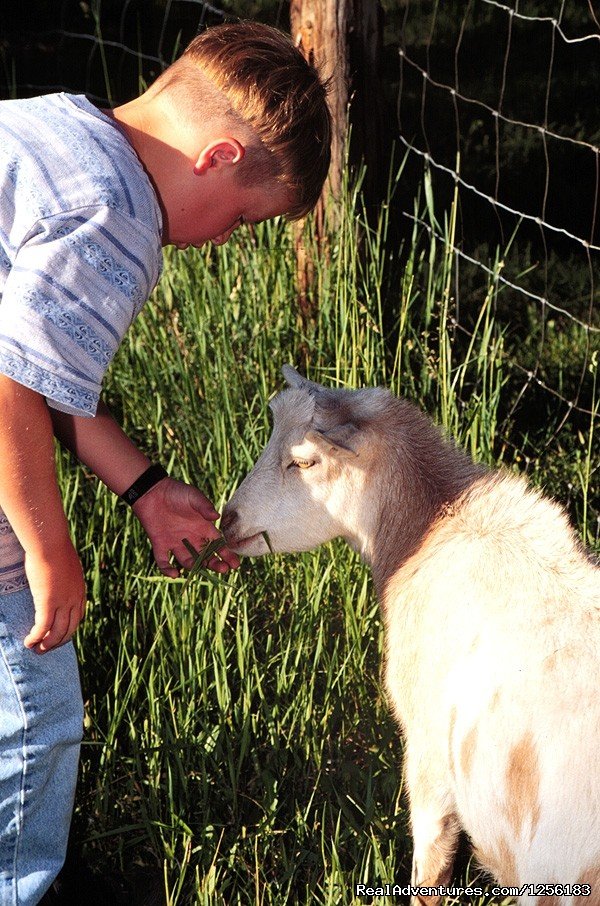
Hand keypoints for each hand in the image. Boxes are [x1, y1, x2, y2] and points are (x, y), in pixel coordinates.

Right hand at [24, 538, 86, 653]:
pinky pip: (42, 627)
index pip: (77, 617)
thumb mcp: (65, 564)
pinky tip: (28, 642)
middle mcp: (74, 600)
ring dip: (47, 644)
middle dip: (58, 641)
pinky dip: (36, 637)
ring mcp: (63, 603)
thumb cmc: (55, 548)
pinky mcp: (48, 603)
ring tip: (37, 650)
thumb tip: (56, 576)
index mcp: (79, 591)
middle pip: (69, 629)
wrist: (51, 543)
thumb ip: (64, 575)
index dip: (68, 629)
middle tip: (46, 648)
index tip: (58, 635)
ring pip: (57, 632)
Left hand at [132, 477, 239, 576]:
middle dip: (215, 564)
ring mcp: (175, 542)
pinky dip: (167, 569)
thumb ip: (204, 506)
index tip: (235, 565)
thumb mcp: (193, 496)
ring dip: (196, 567)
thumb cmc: (175, 491)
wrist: (152, 491)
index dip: (226, 554)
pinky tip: (174, 574)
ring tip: (203, 568)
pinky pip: (163, 561)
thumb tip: (217, 517)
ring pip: (188, 561)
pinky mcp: (160, 544)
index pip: (217, 544)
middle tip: (222, 569)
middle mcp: (191, 538)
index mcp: (202, 527)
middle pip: (205, 556)